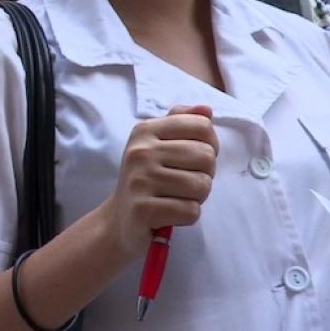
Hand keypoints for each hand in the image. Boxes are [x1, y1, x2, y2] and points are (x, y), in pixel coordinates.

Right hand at [101, 105, 217, 256]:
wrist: (119, 220)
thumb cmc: (146, 180)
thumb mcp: (157, 145)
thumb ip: (181, 123)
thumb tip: (207, 109)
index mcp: (145, 131)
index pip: (202, 126)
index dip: (210, 145)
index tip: (195, 159)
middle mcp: (140, 152)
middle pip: (206, 156)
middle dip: (204, 174)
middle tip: (185, 183)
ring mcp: (139, 180)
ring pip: (202, 185)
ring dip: (197, 197)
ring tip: (177, 198)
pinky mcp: (143, 210)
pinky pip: (191, 211)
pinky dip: (188, 216)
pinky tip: (172, 214)